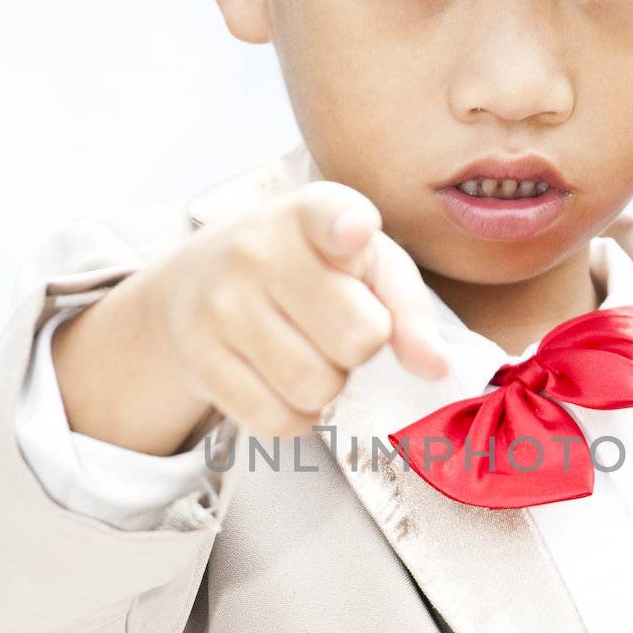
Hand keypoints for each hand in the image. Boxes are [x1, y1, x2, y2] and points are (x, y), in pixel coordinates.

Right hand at [148, 179, 451, 439]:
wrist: (197, 283)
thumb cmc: (308, 272)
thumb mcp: (367, 267)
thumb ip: (410, 309)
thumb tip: (436, 367)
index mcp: (310, 212)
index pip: (332, 217)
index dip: (348, 229)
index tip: (353, 234)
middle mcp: (257, 249)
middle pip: (357, 338)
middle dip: (359, 347)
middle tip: (335, 328)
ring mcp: (220, 305)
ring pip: (316, 387)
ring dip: (327, 385)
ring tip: (306, 351)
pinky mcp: (198, 359)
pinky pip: (278, 420)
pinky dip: (295, 416)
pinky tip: (280, 381)